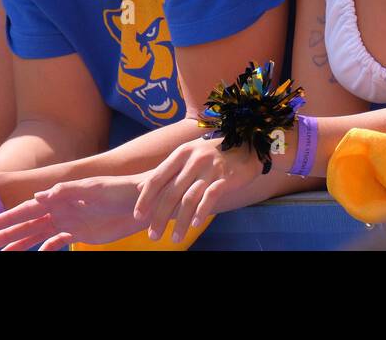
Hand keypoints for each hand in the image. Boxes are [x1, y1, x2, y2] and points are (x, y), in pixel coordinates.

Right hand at [0, 174, 147, 250]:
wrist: (141, 202)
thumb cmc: (118, 190)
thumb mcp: (93, 188)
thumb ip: (66, 191)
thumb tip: (38, 197)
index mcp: (61, 197)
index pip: (29, 208)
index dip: (9, 217)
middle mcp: (61, 209)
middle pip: (28, 223)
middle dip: (8, 233)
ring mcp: (69, 222)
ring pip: (38, 234)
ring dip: (21, 243)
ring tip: (3, 253)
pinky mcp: (80, 233)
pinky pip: (57, 243)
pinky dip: (45, 249)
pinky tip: (35, 255)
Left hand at [134, 137, 261, 242]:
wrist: (247, 146)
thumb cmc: (212, 155)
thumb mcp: (188, 156)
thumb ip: (167, 171)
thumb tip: (139, 187)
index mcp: (180, 153)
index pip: (157, 178)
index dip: (145, 198)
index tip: (137, 215)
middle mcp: (193, 160)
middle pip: (171, 193)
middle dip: (160, 217)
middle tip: (152, 235)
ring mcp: (210, 169)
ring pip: (189, 199)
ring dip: (180, 222)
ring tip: (174, 239)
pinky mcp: (225, 178)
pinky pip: (210, 198)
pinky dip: (201, 212)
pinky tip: (196, 224)